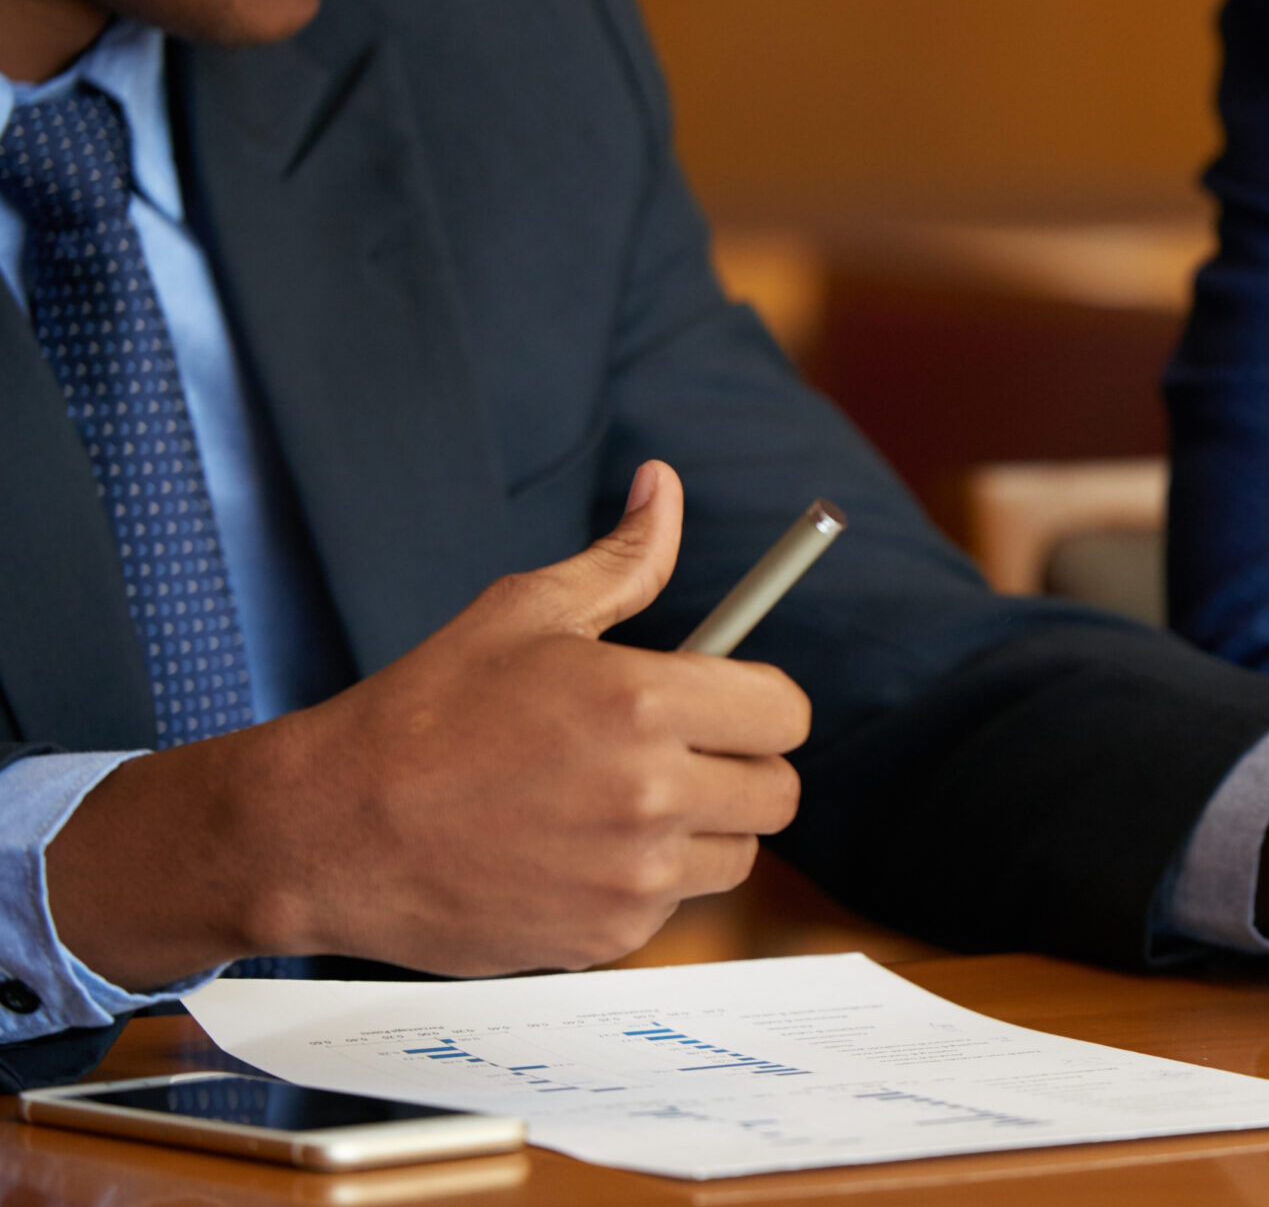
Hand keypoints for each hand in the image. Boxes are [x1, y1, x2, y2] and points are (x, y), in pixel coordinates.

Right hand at [48, 462, 811, 987]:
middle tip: (677, 756)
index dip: (760, 704)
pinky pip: (671, 908)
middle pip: (776, 793)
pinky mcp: (605, 938)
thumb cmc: (425, 711)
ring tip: (615, 804)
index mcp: (645, 701)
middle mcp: (652, 794)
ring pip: (734, 856)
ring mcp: (632, 876)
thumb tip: (665, 486)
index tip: (727, 704)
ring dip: (698, 832)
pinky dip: (640, 885)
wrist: (327, 830)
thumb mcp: (524, 612)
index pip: (785, 713)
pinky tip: (571, 853)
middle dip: (739, 769)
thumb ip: (623, 560)